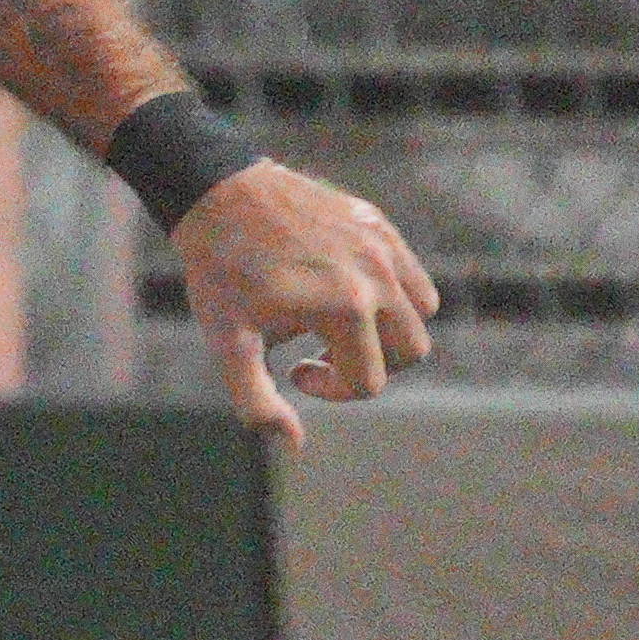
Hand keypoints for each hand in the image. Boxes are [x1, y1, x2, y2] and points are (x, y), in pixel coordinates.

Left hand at [165, 160, 444, 444]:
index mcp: (346, 309)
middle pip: (409, 351)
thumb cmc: (220, 273)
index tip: (296, 371)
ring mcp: (381, 245)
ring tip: (341, 323)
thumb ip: (258, 402)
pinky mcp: (377, 223)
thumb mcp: (230, 344)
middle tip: (324, 352)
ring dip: (390, 330)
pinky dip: (393, 293)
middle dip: (371, 365)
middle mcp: (376, 276)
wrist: (217, 195)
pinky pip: (411, 272)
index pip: (369, 381)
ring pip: (421, 311)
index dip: (333, 389)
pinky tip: (345, 290)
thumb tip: (293, 445)